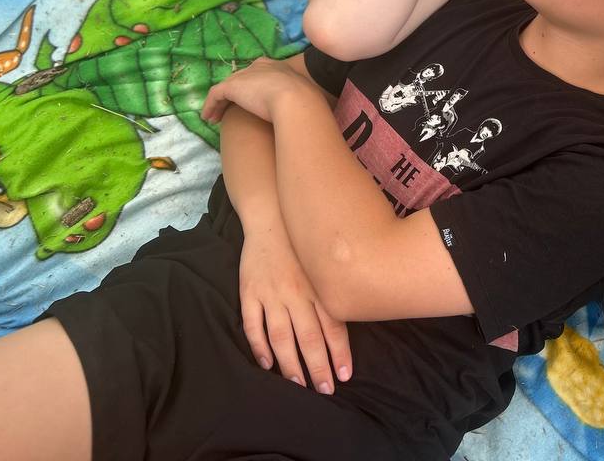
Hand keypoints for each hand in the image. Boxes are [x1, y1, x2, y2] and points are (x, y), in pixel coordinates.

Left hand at [202, 57, 313, 124]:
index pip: (257, 75)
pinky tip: (207, 119)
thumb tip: (303, 108)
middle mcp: (258, 67)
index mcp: (276, 67)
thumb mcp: (302, 95)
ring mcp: (244, 75)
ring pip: (226, 88)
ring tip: (215, 118)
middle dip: (233, 95)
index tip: (248, 102)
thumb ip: (297, 98)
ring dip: (219, 103)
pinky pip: (215, 95)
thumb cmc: (303, 100)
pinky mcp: (232, 86)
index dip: (250, 88)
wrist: (295, 99)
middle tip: (228, 111)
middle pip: (240, 80)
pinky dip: (210, 106)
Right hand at [239, 225, 352, 393]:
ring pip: (281, 337)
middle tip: (325, 389)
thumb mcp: (327, 260)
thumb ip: (335, 288)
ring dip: (291, 364)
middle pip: (309, 337)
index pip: (333, 326)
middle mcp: (297, 292)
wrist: (272, 214)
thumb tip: (354, 313)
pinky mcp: (250, 292)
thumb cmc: (305, 240)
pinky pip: (253, 325)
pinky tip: (267, 364)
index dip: (339, 353)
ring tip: (299, 384)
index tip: (345, 375)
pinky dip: (259, 347)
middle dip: (318, 367)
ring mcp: (271, 293)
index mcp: (319, 285)